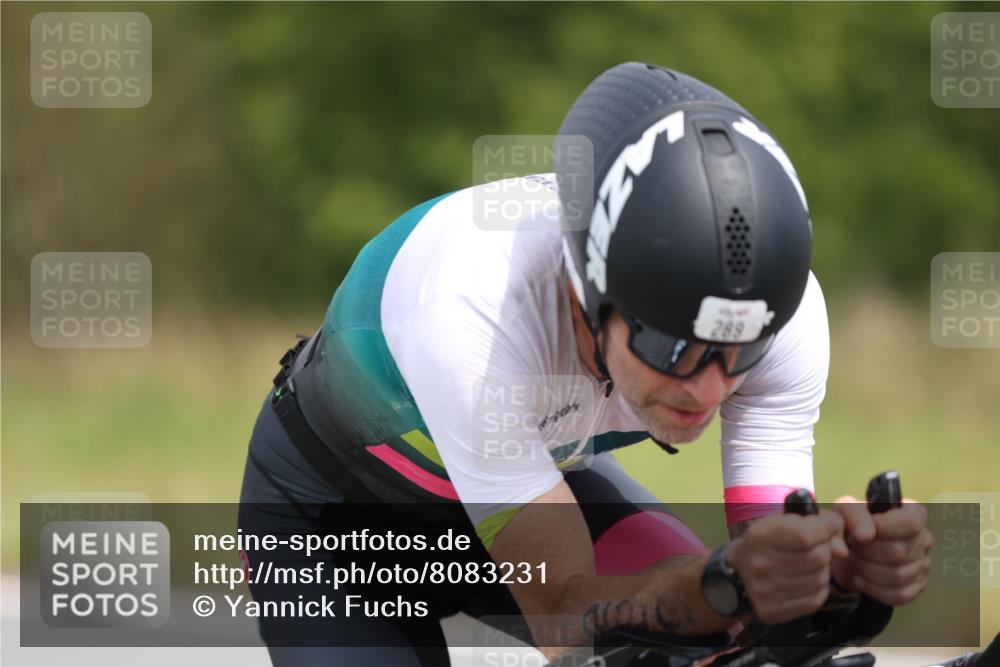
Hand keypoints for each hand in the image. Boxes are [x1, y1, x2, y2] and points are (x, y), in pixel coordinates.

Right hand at [726, 510, 847, 623]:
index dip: (826, 529)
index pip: (806, 534)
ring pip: (821, 579)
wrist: (736, 575)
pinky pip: (816, 599)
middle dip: (824, 549)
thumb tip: (843, 551)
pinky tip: (805, 580)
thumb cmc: (764, 543)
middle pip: (817, 558)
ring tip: (807, 564)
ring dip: (822, 569)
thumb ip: (817, 526)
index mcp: (759, 536)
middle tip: (814, 547)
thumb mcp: (781, 523)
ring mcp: (767, 592)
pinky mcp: (775, 612)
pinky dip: (818, 588)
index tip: (828, 525)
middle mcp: (761, 565)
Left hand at [830, 496, 932, 605]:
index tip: (860, 532)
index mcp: (913, 513)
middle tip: (852, 548)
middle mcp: (924, 538)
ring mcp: (923, 564)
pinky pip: (900, 595)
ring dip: (867, 571)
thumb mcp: (845, 511)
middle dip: (867, 552)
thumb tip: (865, 535)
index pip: (910, 523)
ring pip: (899, 576)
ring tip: (854, 561)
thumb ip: (853, 515)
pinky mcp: (917, 586)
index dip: (882, 529)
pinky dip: (874, 589)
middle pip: (899, 552)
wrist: (847, 551)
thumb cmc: (851, 526)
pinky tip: (860, 578)